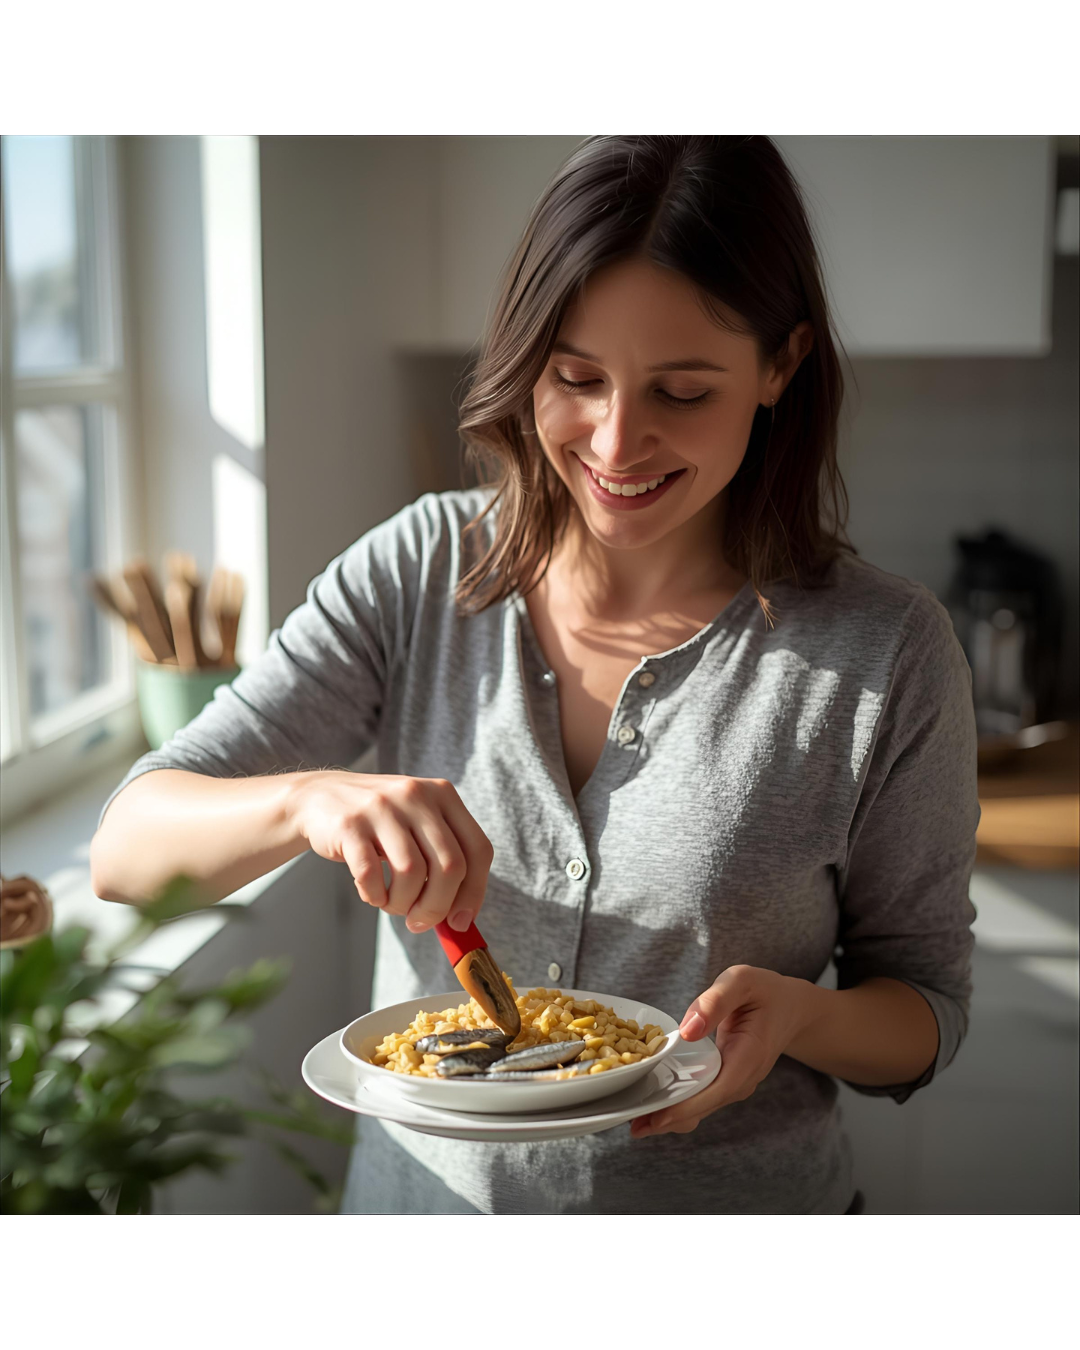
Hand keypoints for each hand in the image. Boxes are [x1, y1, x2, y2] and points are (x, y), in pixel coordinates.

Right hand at [287, 771, 493, 933]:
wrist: (317, 798)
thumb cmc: (378, 823)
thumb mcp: (417, 826)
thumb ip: (442, 860)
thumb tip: (461, 918)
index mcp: (444, 795)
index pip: (478, 850)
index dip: (474, 892)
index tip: (460, 921)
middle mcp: (417, 796)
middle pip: (450, 866)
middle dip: (437, 907)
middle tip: (419, 922)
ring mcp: (383, 807)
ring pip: (412, 873)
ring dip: (402, 903)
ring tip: (390, 903)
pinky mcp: (350, 824)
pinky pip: (371, 874)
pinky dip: (374, 895)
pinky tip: (371, 893)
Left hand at [630, 965, 813, 1138]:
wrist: (792, 1008)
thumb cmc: (766, 992)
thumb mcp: (742, 981)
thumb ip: (714, 1002)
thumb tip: (687, 1031)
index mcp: (749, 1056)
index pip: (716, 1090)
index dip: (685, 1107)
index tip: (656, 1118)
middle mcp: (743, 1078)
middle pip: (704, 1107)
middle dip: (670, 1119)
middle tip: (633, 1126)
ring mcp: (736, 1083)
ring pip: (702, 1107)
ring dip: (671, 1116)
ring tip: (637, 1121)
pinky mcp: (727, 1080)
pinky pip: (702, 1097)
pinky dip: (679, 1104)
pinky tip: (654, 1105)